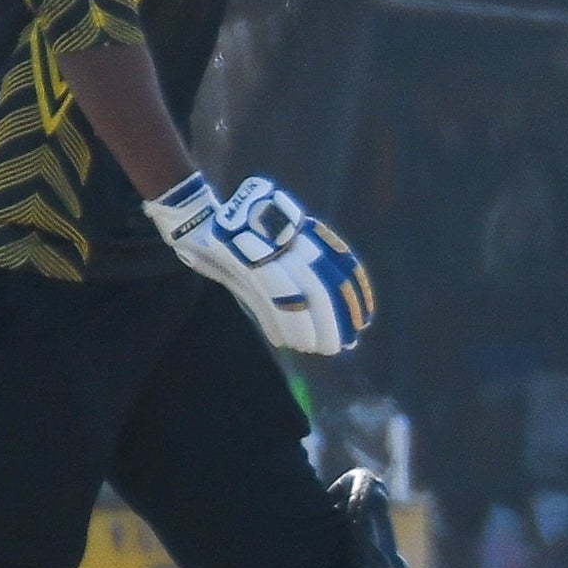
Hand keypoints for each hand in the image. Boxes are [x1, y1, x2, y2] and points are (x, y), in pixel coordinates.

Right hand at [147, 171, 377, 356]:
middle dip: (336, 321)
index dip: (355, 295)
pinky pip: (268, 306)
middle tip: (346, 343)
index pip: (340, 266)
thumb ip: (307, 258)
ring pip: (296, 300)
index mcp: (304, 234)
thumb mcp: (285, 233)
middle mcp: (287, 245)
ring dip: (311, 330)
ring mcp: (265, 260)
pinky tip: (291, 343)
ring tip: (322, 348)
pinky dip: (283, 327)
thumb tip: (340, 293)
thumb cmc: (251, 229)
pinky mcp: (243, 273)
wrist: (203, 220)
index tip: (364, 318)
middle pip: (320, 289)